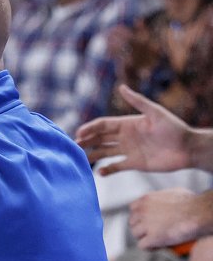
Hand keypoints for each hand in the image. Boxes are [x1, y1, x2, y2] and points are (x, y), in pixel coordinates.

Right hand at [74, 85, 194, 173]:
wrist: (188, 149)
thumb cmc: (174, 128)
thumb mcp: (155, 113)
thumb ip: (137, 101)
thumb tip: (121, 87)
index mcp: (127, 123)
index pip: (103, 125)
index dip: (90, 128)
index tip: (79, 134)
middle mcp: (125, 137)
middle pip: (100, 138)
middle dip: (86, 141)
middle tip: (73, 147)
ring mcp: (128, 150)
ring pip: (104, 152)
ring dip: (92, 155)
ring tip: (81, 160)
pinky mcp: (134, 164)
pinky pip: (115, 167)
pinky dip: (106, 170)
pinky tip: (99, 172)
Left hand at [129, 188, 212, 248]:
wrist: (199, 213)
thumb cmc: (193, 203)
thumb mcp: (174, 193)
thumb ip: (164, 198)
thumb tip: (166, 201)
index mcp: (146, 199)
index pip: (133, 209)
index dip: (139, 217)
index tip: (147, 221)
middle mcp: (142, 211)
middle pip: (132, 223)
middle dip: (141, 228)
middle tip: (152, 232)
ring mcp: (146, 225)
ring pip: (136, 235)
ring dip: (144, 238)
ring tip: (156, 240)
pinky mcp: (152, 238)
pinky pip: (143, 245)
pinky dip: (150, 247)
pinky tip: (158, 247)